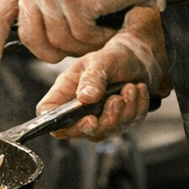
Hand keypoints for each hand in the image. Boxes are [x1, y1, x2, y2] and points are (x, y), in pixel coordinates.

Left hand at [0, 0, 167, 70]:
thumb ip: (43, 8)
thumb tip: (30, 41)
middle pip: (31, 39)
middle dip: (57, 51)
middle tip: (84, 40)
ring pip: (58, 42)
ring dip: (83, 44)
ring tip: (100, 25)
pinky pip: (80, 37)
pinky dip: (99, 38)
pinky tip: (109, 22)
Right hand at [41, 9, 170, 141]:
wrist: (139, 59)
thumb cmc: (114, 57)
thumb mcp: (102, 60)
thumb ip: (92, 78)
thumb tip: (84, 98)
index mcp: (65, 91)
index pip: (49, 113)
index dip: (58, 123)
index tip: (87, 118)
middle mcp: (77, 109)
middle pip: (79, 131)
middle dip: (103, 121)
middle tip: (116, 100)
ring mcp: (97, 119)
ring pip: (106, 131)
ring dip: (124, 110)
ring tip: (130, 87)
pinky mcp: (117, 124)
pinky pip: (127, 125)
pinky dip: (137, 108)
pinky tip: (138, 90)